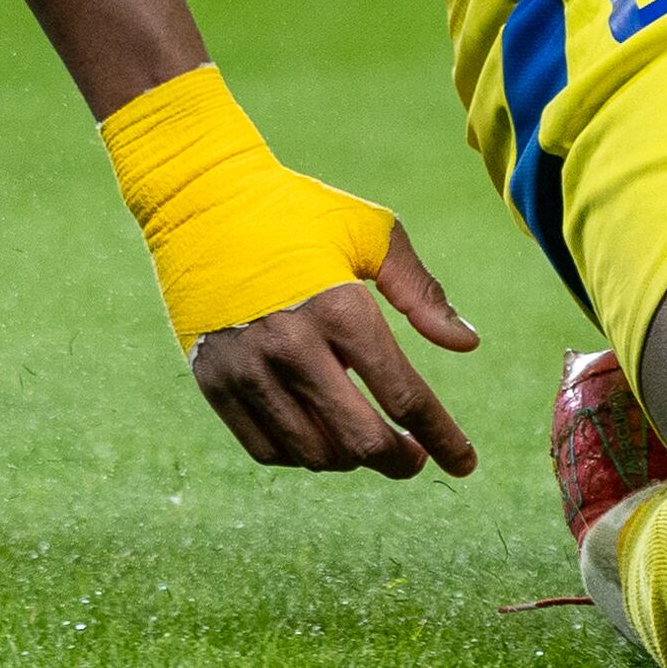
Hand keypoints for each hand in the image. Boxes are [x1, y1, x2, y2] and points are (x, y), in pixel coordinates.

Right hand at [186, 229, 482, 477]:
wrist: (200, 203)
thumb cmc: (296, 212)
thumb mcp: (370, 232)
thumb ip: (420, 292)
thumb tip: (467, 344)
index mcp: (341, 309)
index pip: (404, 396)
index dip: (443, 438)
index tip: (465, 464)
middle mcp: (293, 349)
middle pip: (360, 440)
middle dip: (401, 460)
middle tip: (417, 456)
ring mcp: (248, 371)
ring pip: (314, 454)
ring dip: (352, 459)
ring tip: (368, 439)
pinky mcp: (215, 384)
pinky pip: (267, 449)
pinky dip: (303, 455)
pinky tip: (321, 435)